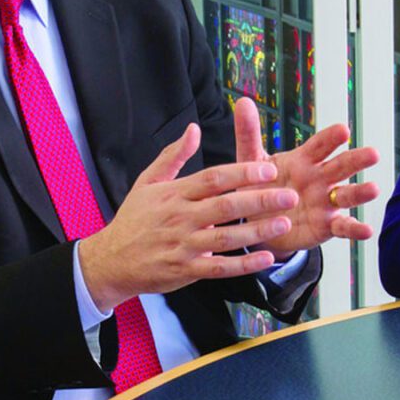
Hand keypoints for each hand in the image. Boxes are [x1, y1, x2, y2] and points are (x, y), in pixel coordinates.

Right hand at [78, 125, 299, 310]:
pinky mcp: (186, 270)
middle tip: (289, 195)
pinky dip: (244, 265)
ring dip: (258, 231)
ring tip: (284, 223)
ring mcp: (184, 246)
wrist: (110, 260)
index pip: (213, 179)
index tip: (268, 169)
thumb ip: (173, 156)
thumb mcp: (147, 182)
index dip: (242, 174)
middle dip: (259, 200)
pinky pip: (220, 268)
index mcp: (175, 194)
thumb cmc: (133, 220)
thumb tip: (193, 129)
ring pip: (227, 239)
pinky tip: (266, 258)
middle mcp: (181, 218)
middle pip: (225, 207)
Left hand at [233, 97, 379, 257]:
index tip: (343, 130)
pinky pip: (343, 227)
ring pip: (347, 195)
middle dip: (357, 160)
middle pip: (342, 166)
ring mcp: (326, 203)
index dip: (331, 138)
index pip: (320, 145)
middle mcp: (320, 179)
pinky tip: (366, 230)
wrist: (258, 223)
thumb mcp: (251, 161)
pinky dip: (355, 229)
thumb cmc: (259, 186)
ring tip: (374, 189)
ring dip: (361, 192)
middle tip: (373, 154)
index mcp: (304, 160)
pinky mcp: (326, 226)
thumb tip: (243, 101)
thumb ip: (248, 134)